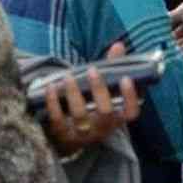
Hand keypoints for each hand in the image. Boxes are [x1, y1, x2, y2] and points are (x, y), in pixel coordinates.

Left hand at [45, 41, 140, 157]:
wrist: (71, 137)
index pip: (131, 112)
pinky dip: (54, 103)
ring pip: (80, 115)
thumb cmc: (94, 107)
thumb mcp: (106, 92)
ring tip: (68, 76)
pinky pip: (58, 119)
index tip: (126, 79)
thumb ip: (113, 68)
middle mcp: (103, 128)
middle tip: (92, 70)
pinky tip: (51, 87)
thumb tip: (118, 45)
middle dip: (99, 90)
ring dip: (74, 94)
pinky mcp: (62, 134)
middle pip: (105, 112)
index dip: (130, 97)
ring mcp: (82, 133)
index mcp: (118, 118)